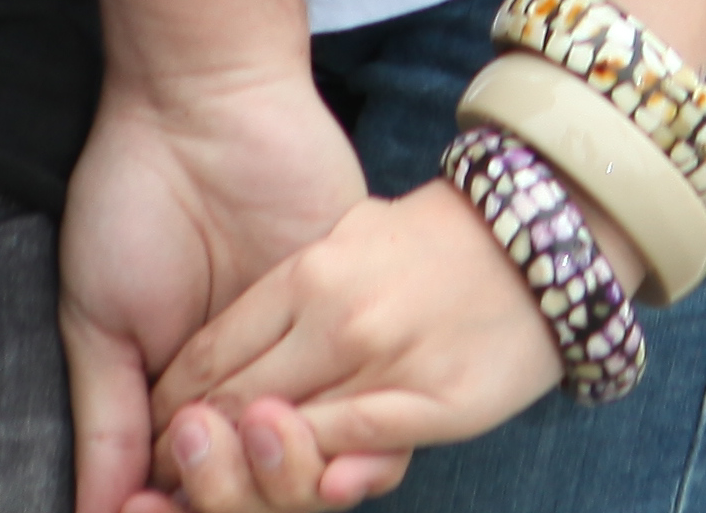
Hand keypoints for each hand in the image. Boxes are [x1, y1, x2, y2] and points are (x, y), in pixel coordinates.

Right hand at [62, 66, 379, 512]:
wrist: (206, 104)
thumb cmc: (135, 203)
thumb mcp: (101, 322)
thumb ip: (106, 423)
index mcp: (189, 396)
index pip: (198, 488)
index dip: (181, 508)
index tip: (154, 508)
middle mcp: (256, 390)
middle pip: (259, 492)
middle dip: (228, 496)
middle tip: (198, 448)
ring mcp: (316, 363)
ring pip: (318, 473)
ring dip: (282, 478)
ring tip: (250, 428)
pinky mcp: (368, 327)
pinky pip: (382, 422)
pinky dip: (356, 457)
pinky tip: (325, 451)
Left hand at [146, 182, 569, 504]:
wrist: (549, 224)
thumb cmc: (445, 230)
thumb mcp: (358, 231)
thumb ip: (298, 280)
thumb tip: (237, 335)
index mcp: (312, 271)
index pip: (215, 352)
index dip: (175, 402)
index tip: (156, 429)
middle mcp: (338, 317)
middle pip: (237, 402)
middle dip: (193, 448)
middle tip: (168, 470)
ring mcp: (385, 360)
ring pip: (285, 435)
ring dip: (241, 471)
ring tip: (211, 479)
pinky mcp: (432, 401)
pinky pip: (353, 449)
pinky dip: (315, 471)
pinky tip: (302, 482)